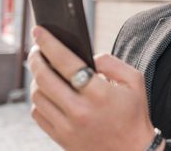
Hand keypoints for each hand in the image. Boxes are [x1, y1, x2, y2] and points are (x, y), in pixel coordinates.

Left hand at [28, 26, 162, 150]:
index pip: (66, 62)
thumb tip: (88, 56)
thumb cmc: (134, 113)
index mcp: (99, 94)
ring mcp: (67, 126)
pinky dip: (38, 99)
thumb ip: (112, 62)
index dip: (49, 44)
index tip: (39, 31)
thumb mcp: (135, 81)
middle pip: (44, 78)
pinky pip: (38, 114)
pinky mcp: (60, 138)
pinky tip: (47, 92)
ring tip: (43, 70)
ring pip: (37, 96)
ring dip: (36, 79)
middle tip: (36, 49)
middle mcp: (80, 110)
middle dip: (35, 58)